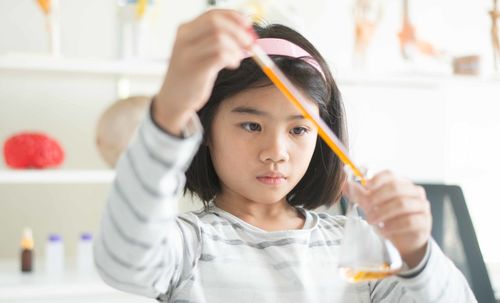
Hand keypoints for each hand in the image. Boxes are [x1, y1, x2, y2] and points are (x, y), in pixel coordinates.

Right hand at [154, 9, 253, 134]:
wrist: (173, 99)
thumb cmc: (192, 75)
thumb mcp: (199, 52)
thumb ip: (216, 40)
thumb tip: (246, 31)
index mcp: (185, 30)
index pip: (212, 14)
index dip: (233, 16)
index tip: (248, 24)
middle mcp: (184, 38)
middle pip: (216, 23)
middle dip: (238, 31)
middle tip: (250, 44)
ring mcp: (187, 53)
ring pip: (219, 38)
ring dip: (235, 48)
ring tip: (236, 59)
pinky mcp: (194, 69)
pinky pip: (220, 55)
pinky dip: (232, 58)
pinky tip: (232, 65)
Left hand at [343, 170, 431, 268]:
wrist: (405, 239)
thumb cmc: (389, 217)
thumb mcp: (372, 205)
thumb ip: (359, 195)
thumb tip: (345, 185)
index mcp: (401, 183)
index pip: (390, 175)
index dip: (377, 179)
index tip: (365, 187)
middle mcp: (414, 192)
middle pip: (395, 188)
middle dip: (377, 198)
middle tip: (365, 208)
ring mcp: (422, 206)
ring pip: (402, 204)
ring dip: (383, 212)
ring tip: (371, 221)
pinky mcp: (424, 222)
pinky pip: (409, 221)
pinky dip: (393, 226)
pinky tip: (382, 230)